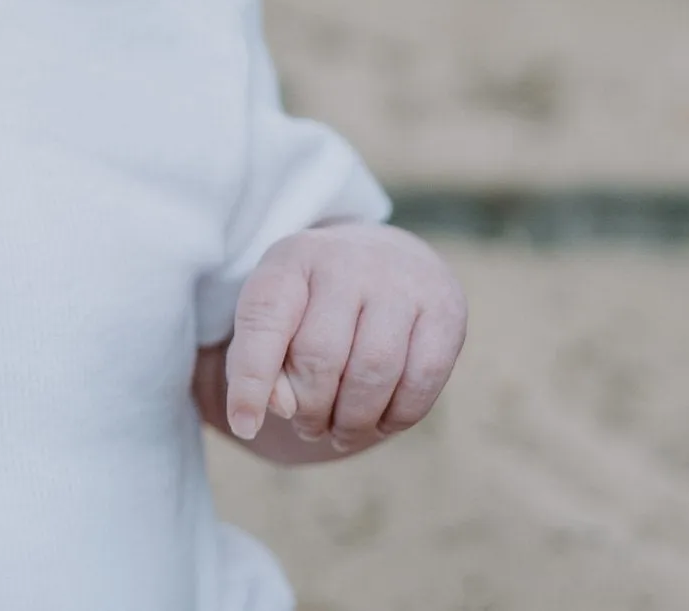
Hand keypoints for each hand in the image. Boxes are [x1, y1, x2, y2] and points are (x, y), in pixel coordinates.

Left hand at [223, 222, 464, 453]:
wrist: (384, 259)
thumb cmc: (314, 303)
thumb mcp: (275, 318)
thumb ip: (258, 364)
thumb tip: (281, 408)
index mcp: (292, 258)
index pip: (264, 319)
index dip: (250, 379)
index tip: (243, 424)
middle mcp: (347, 261)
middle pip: (321, 357)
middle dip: (310, 409)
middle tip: (308, 426)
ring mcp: (401, 281)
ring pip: (373, 373)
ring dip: (352, 421)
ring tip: (339, 430)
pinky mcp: (445, 309)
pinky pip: (421, 381)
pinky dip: (397, 418)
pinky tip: (380, 421)